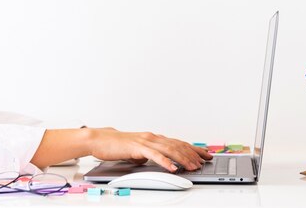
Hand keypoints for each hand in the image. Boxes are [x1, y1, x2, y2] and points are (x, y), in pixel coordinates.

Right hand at [87, 128, 211, 171]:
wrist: (101, 139)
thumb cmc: (118, 145)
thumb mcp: (138, 151)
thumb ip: (149, 154)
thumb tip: (158, 161)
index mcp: (154, 138)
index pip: (178, 142)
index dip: (193, 148)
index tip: (205, 154)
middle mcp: (153, 137)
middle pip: (178, 145)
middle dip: (193, 153)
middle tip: (204, 161)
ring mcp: (146, 141)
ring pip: (170, 149)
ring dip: (183, 158)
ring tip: (193, 166)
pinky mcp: (138, 147)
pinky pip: (155, 155)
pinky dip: (166, 161)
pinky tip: (173, 167)